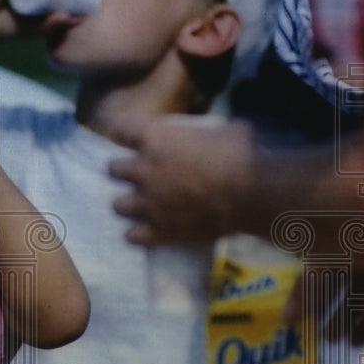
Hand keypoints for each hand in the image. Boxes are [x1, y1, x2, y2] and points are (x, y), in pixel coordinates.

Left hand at [108, 115, 260, 244]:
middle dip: (124, 172)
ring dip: (130, 205)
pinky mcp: (157, 230)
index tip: (132, 140)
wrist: (252, 193)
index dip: (126, 135)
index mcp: (154, 139)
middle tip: (141, 176)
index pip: (120, 130)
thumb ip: (201, 132)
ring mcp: (147, 202)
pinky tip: (151, 231)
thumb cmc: (240, 153)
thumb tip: (210, 133)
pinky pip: (132, 236)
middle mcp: (142, 170)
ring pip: (117, 205)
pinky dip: (140, 234)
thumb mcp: (220, 128)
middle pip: (112, 169)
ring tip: (144, 206)